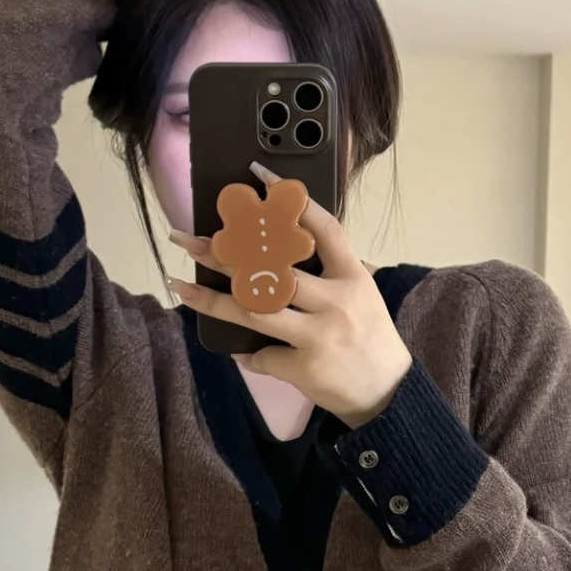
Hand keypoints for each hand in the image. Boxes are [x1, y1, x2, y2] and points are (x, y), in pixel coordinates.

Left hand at [167, 165, 411, 428]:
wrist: (388, 394)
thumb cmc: (369, 339)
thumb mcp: (362, 296)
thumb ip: (329, 273)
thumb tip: (274, 250)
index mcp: (352, 276)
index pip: (322, 227)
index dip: (290, 199)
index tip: (258, 175)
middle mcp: (337, 301)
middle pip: (273, 267)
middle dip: (227, 252)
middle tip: (190, 240)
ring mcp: (320, 335)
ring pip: (255, 309)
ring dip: (214, 299)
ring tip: (183, 286)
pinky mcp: (306, 367)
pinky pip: (262, 355)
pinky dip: (248, 354)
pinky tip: (238, 352)